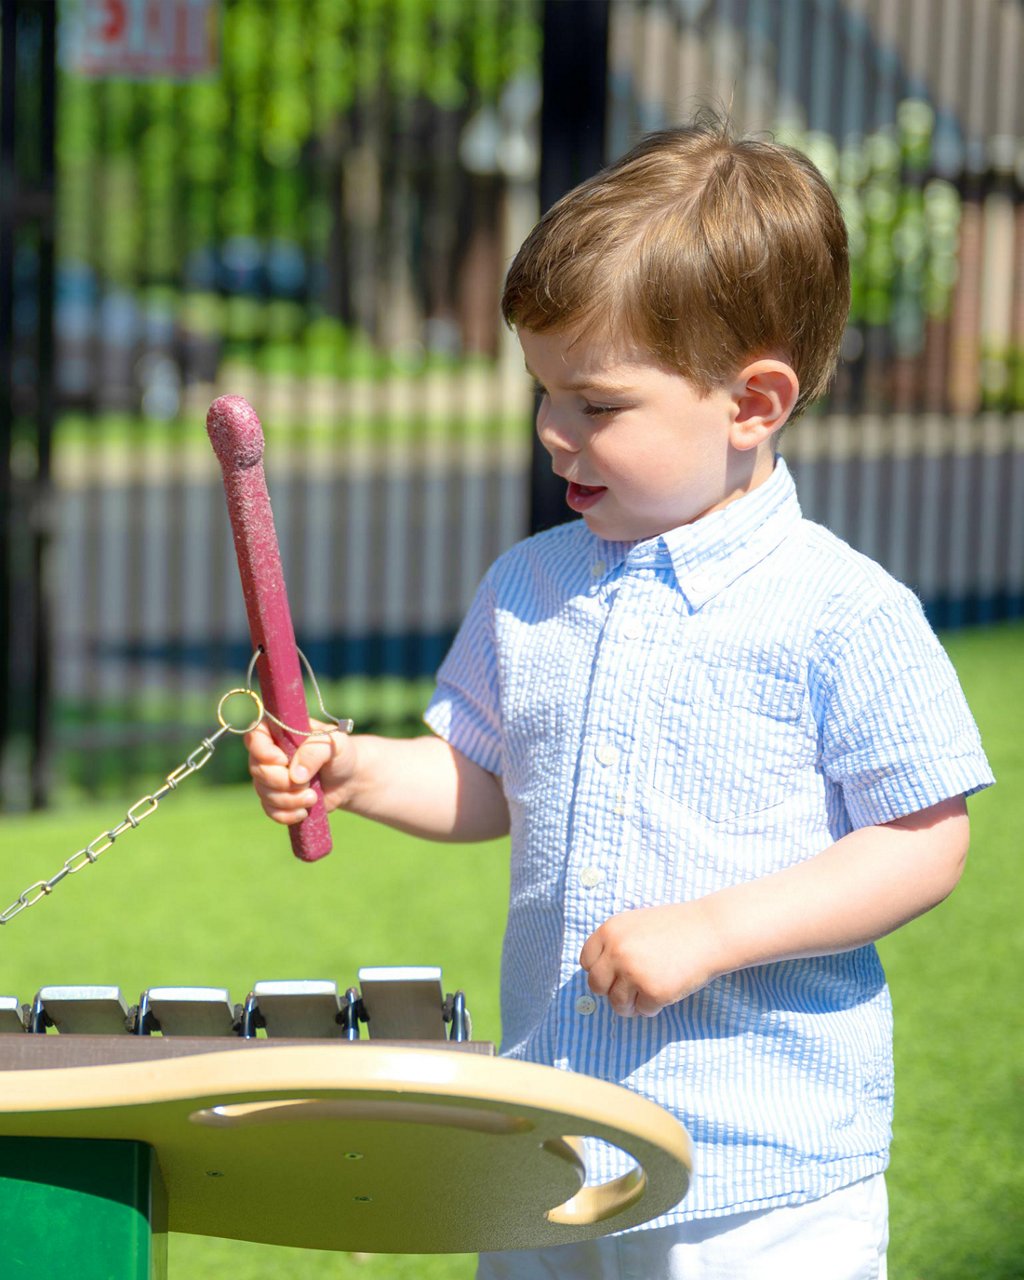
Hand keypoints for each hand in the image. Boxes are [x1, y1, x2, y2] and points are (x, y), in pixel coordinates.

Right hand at [244, 718, 355, 824]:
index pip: (255, 736)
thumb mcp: (334, 743)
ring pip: (263, 792)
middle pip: (257, 769)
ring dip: (289, 800)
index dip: (263, 751)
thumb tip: (295, 776)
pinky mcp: (277, 798)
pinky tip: (304, 811)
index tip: (282, 760)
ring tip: (313, 797)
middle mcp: (270, 753)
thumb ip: (314, 752)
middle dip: (281, 782)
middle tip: (306, 784)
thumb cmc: (340, 753)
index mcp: (280, 731)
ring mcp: (271, 777)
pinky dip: (286, 814)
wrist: (349, 778)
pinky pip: (270, 810)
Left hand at [579, 902, 725, 1017]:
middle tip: (631, 988)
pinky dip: (653, 1006)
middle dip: (612, 990)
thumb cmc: (675, 928)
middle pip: (596, 985)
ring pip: (617, 1004)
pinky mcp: (652, 991)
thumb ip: (615, 944)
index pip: (586, 962)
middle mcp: (616, 951)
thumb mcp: (636, 925)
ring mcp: (633, 972)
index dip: (601, 970)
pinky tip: (667, 990)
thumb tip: (598, 975)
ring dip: (632, 1003)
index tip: (615, 973)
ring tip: (649, 991)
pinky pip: (643, 1011)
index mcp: (610, 930)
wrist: (710, 931)